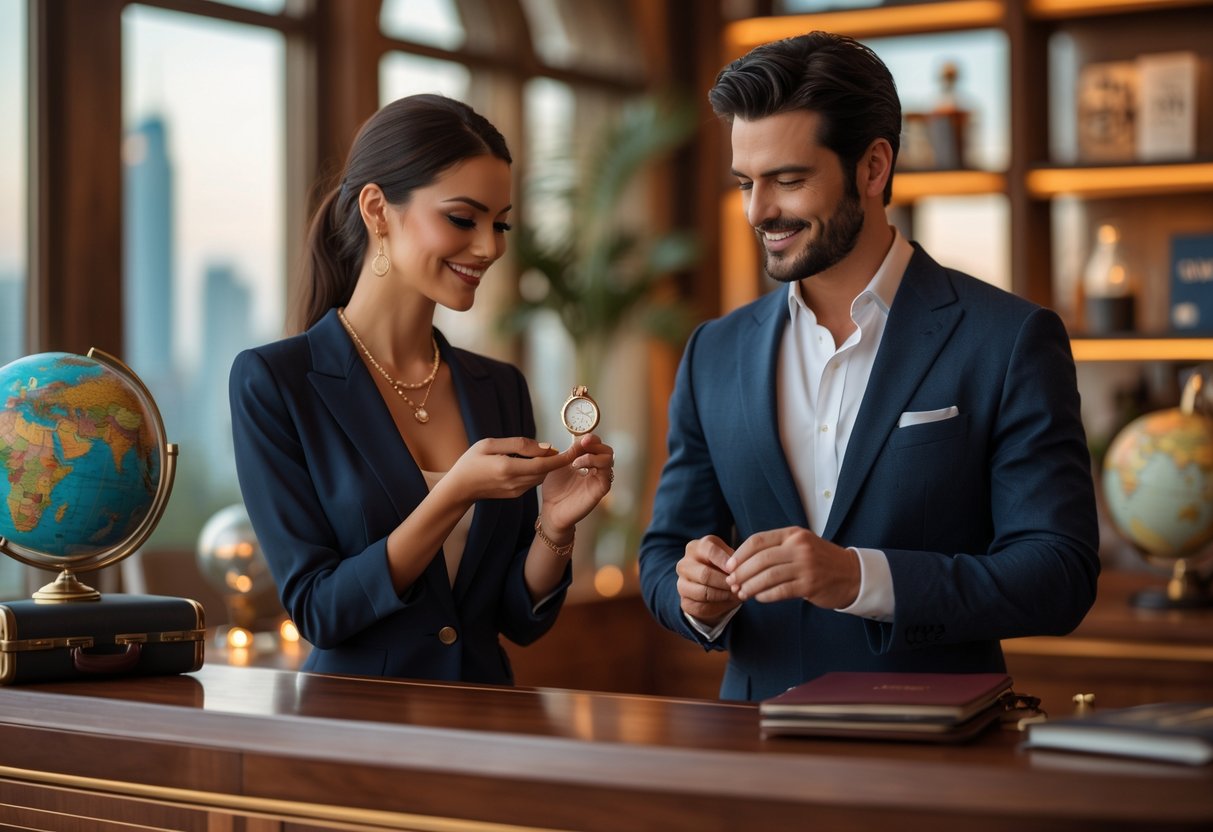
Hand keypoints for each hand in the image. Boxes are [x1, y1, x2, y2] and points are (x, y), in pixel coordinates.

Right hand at [445, 437, 566, 503]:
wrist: (459, 489)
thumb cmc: (471, 462)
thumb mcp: (490, 444)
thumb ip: (519, 444)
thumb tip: (546, 447)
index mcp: (508, 467)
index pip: (543, 464)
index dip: (562, 458)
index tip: (576, 450)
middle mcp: (515, 482)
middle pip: (546, 471)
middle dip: (559, 460)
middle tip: (572, 447)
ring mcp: (516, 491)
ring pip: (541, 476)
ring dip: (549, 465)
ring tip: (556, 452)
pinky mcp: (516, 494)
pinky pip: (533, 480)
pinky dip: (538, 470)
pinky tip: (536, 461)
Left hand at [538, 433, 613, 531]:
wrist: (551, 510)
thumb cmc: (555, 490)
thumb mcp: (559, 465)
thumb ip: (570, 453)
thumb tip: (580, 440)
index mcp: (587, 462)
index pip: (596, 446)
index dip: (590, 439)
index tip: (580, 439)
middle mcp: (596, 470)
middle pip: (606, 450)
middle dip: (595, 443)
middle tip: (583, 444)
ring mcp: (599, 479)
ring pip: (609, 459)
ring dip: (592, 454)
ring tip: (575, 461)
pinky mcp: (600, 489)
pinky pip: (606, 473)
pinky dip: (593, 464)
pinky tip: (577, 467)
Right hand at [676, 535, 740, 624]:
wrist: (711, 585)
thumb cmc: (722, 566)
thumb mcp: (729, 557)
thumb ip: (734, 561)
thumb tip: (738, 571)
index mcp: (696, 547)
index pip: (710, 551)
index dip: (726, 561)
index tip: (737, 569)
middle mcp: (684, 564)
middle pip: (705, 574)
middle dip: (725, 582)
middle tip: (739, 586)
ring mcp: (681, 584)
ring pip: (703, 593)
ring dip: (723, 595)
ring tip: (736, 594)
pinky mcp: (685, 602)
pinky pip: (702, 607)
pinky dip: (719, 606)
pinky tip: (728, 602)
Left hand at [724, 527, 859, 608]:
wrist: (853, 574)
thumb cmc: (820, 560)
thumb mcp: (800, 544)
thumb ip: (776, 548)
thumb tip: (742, 560)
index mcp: (793, 534)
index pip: (758, 541)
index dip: (740, 554)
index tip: (729, 566)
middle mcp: (799, 547)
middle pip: (760, 559)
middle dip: (741, 573)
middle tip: (731, 583)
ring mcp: (806, 566)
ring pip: (768, 576)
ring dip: (750, 586)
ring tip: (741, 593)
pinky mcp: (810, 585)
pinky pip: (780, 591)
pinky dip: (765, 595)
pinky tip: (759, 598)